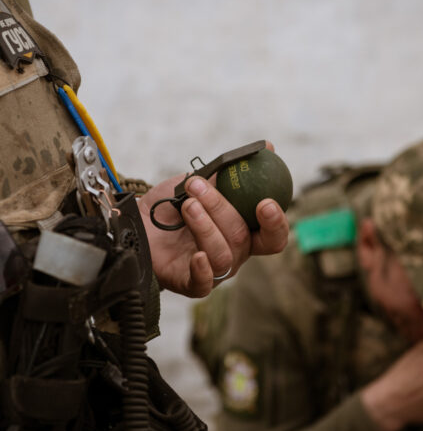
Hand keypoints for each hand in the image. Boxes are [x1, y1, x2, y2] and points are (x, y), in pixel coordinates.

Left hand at [137, 144, 288, 296]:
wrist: (138, 219)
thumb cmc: (174, 203)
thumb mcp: (202, 179)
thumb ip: (232, 169)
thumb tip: (269, 148)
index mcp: (245, 232)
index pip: (273, 237)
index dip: (276, 223)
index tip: (265, 202)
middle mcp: (235, 253)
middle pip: (242, 238)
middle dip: (221, 208)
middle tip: (198, 187)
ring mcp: (214, 271)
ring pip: (223, 255)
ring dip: (204, 225)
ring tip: (185, 205)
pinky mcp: (190, 283)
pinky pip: (203, 283)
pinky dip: (202, 269)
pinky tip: (196, 256)